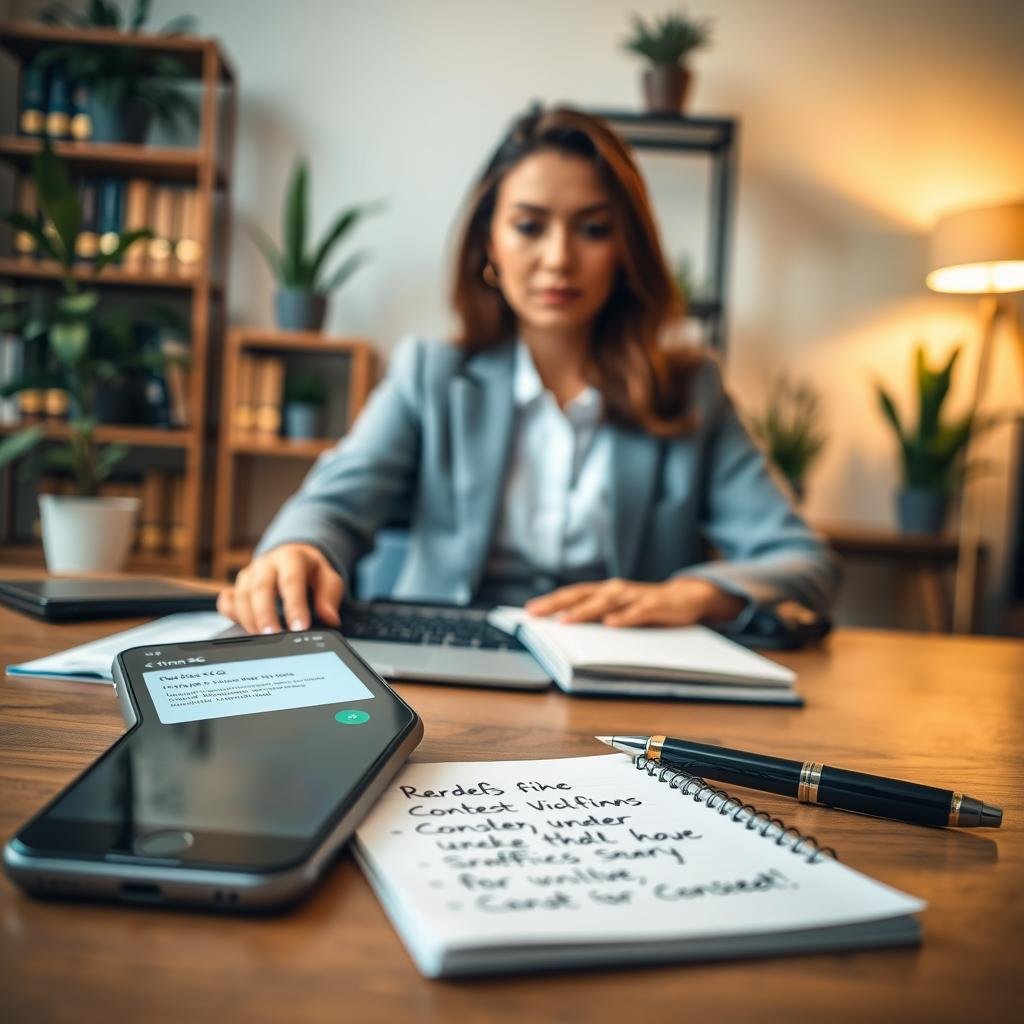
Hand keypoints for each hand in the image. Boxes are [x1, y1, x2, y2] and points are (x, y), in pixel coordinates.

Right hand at [216, 543, 343, 633]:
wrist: (293, 558)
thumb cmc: (311, 572)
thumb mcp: (329, 579)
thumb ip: (329, 597)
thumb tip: (331, 618)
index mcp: (290, 557)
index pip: (291, 580)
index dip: (295, 605)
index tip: (300, 627)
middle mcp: (266, 564)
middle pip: (261, 588)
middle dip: (266, 614)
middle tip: (274, 636)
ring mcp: (248, 575)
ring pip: (241, 596)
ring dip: (249, 619)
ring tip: (261, 639)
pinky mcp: (236, 587)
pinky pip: (227, 601)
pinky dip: (232, 615)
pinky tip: (243, 628)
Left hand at [524, 577, 745, 627]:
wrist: (686, 598)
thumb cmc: (647, 607)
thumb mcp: (619, 611)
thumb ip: (597, 616)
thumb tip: (566, 627)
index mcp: (604, 592)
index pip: (572, 595)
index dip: (550, 602)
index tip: (528, 611)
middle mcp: (615, 590)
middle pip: (581, 595)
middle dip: (557, 604)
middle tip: (535, 614)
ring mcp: (634, 596)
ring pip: (606, 601)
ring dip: (585, 611)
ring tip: (566, 621)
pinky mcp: (655, 605)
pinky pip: (637, 611)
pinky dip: (624, 617)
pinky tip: (611, 624)